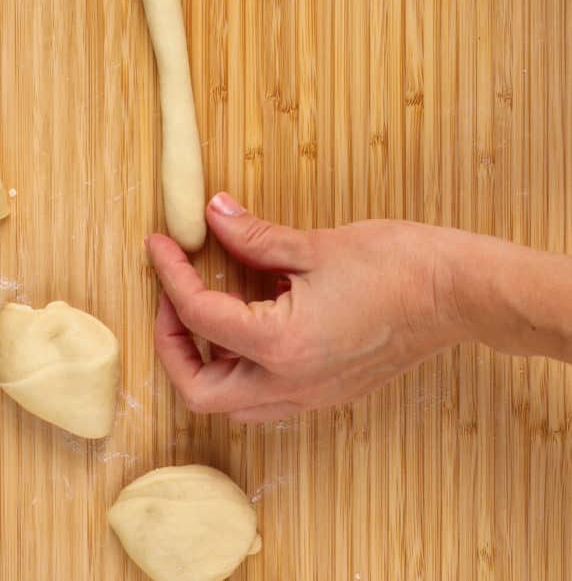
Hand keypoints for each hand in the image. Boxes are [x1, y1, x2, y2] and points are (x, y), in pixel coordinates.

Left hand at [147, 193, 466, 421]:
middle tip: (173, 296)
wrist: (455, 293)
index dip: (171, 276)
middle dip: (173, 344)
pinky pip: (263, 396)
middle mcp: (290, 385)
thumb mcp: (314, 244)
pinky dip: (240, 367)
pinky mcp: (327, 392)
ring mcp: (311, 396)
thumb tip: (212, 214)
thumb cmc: (394, 265)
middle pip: (201, 391)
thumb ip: (254, 237)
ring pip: (231, 402)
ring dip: (206, 361)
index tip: (160, 245)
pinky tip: (250, 321)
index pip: (200, 317)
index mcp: (281, 348)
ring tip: (206, 308)